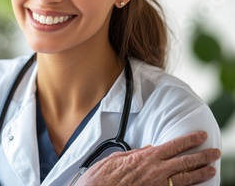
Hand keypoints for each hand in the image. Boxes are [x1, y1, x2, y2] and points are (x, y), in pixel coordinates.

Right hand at [75, 131, 220, 185]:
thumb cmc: (103, 177)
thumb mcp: (117, 158)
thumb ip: (136, 153)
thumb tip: (148, 149)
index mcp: (146, 158)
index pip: (174, 145)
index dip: (189, 140)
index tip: (200, 136)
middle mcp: (155, 171)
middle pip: (185, 161)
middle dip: (202, 156)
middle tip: (214, 152)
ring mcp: (158, 185)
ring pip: (185, 178)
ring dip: (200, 173)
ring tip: (211, 169)